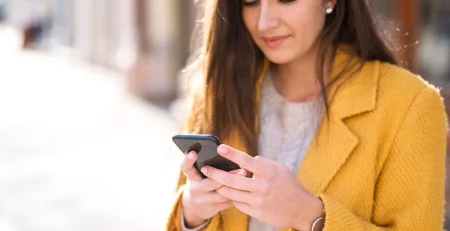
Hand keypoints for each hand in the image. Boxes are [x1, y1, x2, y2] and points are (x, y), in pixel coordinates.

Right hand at [180, 151, 245, 227]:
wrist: (195, 207)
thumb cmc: (200, 182)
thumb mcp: (198, 174)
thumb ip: (205, 164)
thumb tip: (224, 151)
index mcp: (191, 177)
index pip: (186, 168)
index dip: (188, 160)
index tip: (194, 153)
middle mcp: (196, 189)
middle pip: (211, 183)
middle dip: (227, 176)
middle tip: (242, 169)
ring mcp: (204, 200)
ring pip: (222, 194)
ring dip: (236, 185)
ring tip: (246, 176)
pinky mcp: (213, 208)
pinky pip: (227, 202)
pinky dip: (237, 195)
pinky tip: (245, 187)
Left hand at [200, 145, 323, 229]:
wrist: (301, 209)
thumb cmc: (289, 185)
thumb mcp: (280, 169)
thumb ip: (262, 163)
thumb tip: (245, 160)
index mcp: (269, 172)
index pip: (247, 161)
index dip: (232, 154)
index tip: (220, 148)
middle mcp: (262, 187)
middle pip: (232, 180)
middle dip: (216, 173)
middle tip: (205, 168)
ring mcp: (258, 201)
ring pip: (231, 193)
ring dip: (220, 187)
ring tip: (212, 181)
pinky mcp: (256, 212)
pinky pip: (238, 204)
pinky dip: (232, 197)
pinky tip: (229, 193)